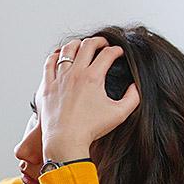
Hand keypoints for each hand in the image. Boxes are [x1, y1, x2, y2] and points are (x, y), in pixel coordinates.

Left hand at [37, 37, 139, 161]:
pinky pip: (48, 64)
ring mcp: (59, 79)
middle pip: (87, 45)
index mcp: (93, 77)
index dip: (117, 51)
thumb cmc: (90, 130)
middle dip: (99, 41)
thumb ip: (132, 98)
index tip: (119, 53)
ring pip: (67, 50)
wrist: (65, 142)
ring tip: (82, 46)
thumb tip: (135, 86)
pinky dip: (55, 56)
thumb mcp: (119, 114)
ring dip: (77, 44)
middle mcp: (75, 73)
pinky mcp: (47, 86)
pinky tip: (60, 56)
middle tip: (103, 44)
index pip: (108, 54)